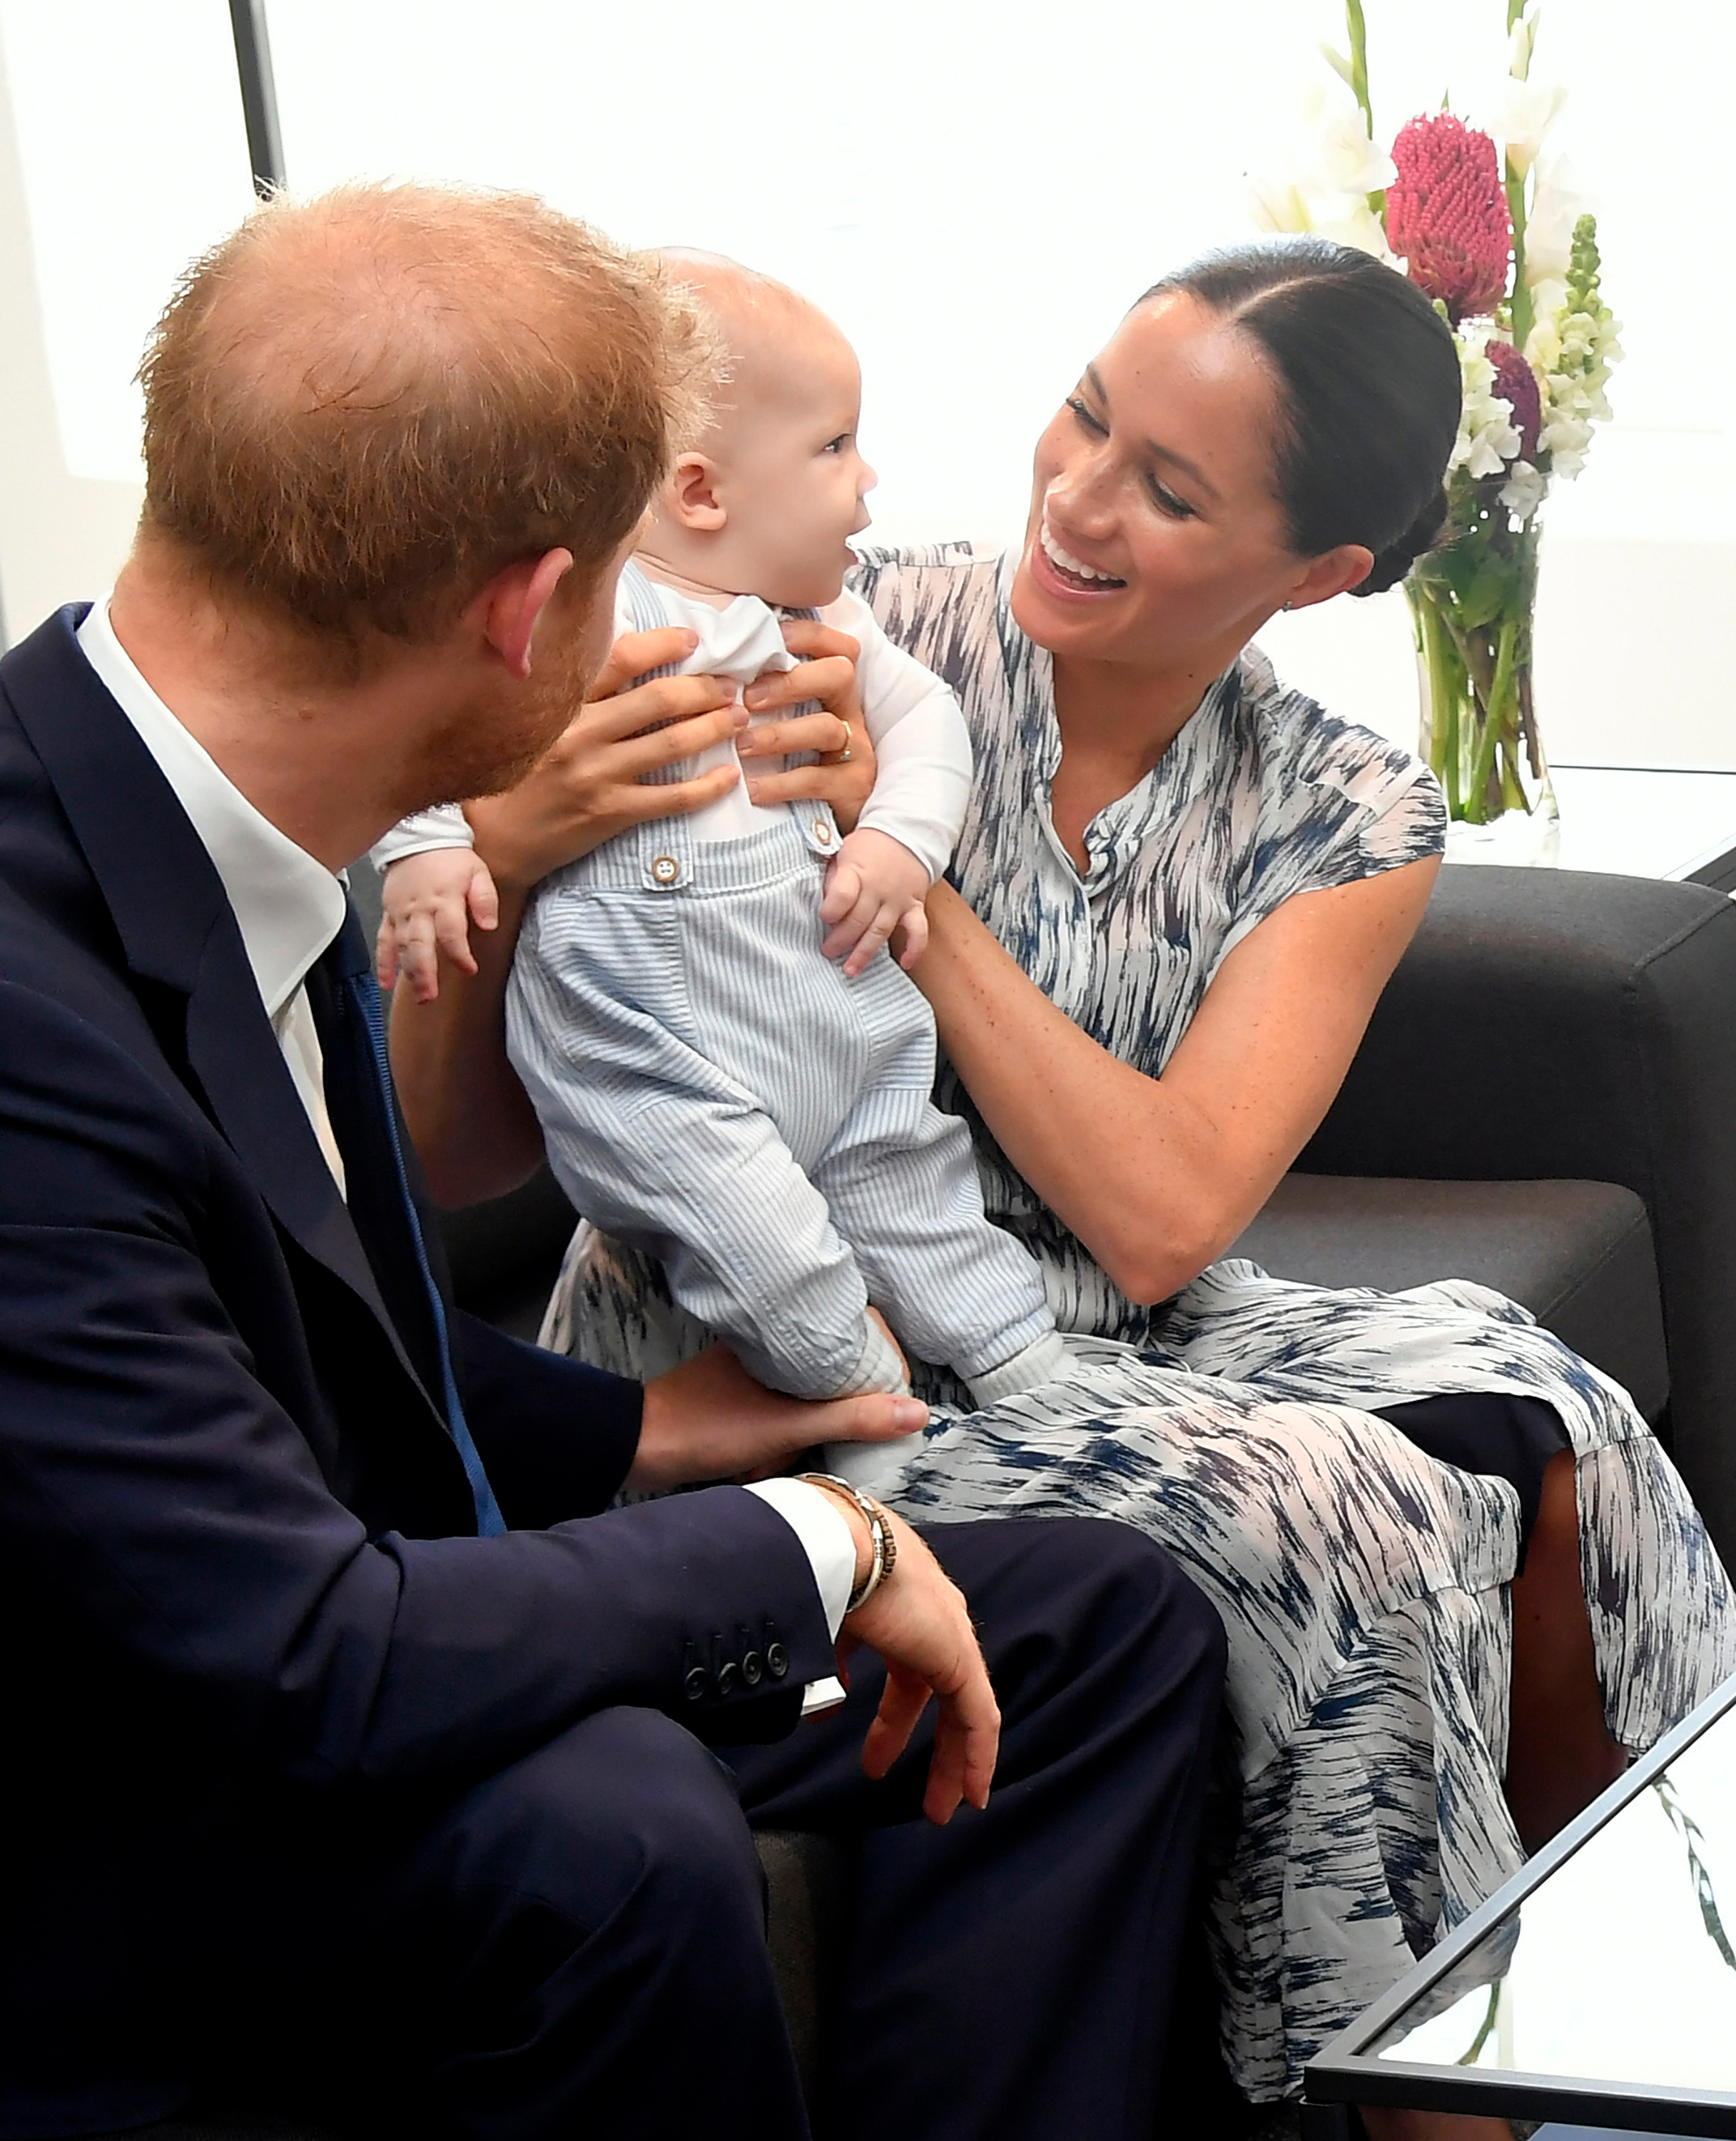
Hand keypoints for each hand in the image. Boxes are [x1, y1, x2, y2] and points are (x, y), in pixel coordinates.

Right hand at [376, 849, 500, 1001]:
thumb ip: (485, 899)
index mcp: (444, 899)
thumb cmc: (451, 858)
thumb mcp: (478, 872)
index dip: (460, 953)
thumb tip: (489, 925)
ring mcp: (402, 913)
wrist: (420, 839)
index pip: (451, 932)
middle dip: (425, 972)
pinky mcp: (390, 915)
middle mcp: (420, 909)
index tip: (469, 969)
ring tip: (419, 996)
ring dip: (408, 972)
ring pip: (402, 946)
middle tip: (431, 995)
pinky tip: (386, 984)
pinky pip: (383, 941)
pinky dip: (383, 963)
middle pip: (420, 944)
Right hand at [466, 627, 745, 891]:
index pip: (620, 659)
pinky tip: (729, 776)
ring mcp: (597, 776)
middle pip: (658, 700)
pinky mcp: (610, 813)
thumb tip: (627, 659)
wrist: (493, 839)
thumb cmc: (516, 775)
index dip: (663, 644)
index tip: (692, 640)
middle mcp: (580, 734)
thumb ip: (574, 694)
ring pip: (671, 745)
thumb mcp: (533, 722)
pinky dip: (707, 787)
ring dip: (713, 728)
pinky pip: (672, 798)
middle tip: (729, 686)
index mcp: (563, 704)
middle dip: (703, 689)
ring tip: (737, 719)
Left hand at [631, 1343, 927, 1493]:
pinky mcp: (743, 1394)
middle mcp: (777, 1343)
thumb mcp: (790, 1425)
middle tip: (824, 1443)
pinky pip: (782, 1413)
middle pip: (837, 1371)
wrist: (639, 1445)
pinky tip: (759, 1463)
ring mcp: (759, 1369)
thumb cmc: (711, 1426)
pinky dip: (779, 1440)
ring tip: (776, 1458)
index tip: (889, 1406)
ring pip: (810, 1397)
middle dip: (834, 1415)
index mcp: (789, 1333)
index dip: (882, 1367)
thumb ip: (854, 1416)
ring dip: (800, 1435)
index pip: (861, 1330)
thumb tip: (918, 1412)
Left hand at [738, 619, 877, 830]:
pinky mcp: (851, 789)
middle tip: (748, 699)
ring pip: (826, 727)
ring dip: (778, 733)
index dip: (809, 635)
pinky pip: (815, 780)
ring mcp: (856, 752)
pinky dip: (780, 783)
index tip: (772, 636)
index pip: (838, 647)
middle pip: (840, 674)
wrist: (833, 823)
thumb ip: (770, 697)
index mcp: (836, 693)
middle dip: (792, 680)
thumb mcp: (792, 724)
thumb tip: (721, 668)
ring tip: (741, 745)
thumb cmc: (800, 764)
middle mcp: (851, 715)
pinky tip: (751, 788)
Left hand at [821, 828, 930, 977]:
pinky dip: (914, 948)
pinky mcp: (914, 906)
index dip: (830, 911)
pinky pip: (918, 930)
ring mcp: (898, 899)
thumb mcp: (843, 853)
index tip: (823, 919)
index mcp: (857, 871)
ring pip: (881, 931)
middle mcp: (878, 888)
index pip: (842, 896)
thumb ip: (834, 879)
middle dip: (841, 940)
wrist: (905, 833)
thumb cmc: (869, 846)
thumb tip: (828, 907)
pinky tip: (905, 963)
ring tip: (850, 970)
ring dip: (865, 953)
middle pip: (858, 920)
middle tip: (829, 952)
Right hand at [824, 1501, 1000, 1824]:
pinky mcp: (958, 1655)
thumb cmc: (814, 1573)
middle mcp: (929, 1620)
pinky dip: (978, 1756)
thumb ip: (824, 1666)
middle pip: (930, 1692)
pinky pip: (979, 1716)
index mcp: (894, 1611)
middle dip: (915, 1739)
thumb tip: (822, 1708)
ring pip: (962, 1709)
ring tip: (941, 1807)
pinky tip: (973, 1793)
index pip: (906, 1673)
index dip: (894, 1717)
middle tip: (906, 1781)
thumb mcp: (818, 1625)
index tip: (879, 1755)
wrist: (834, 1540)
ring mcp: (947, 1635)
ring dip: (951, 1758)